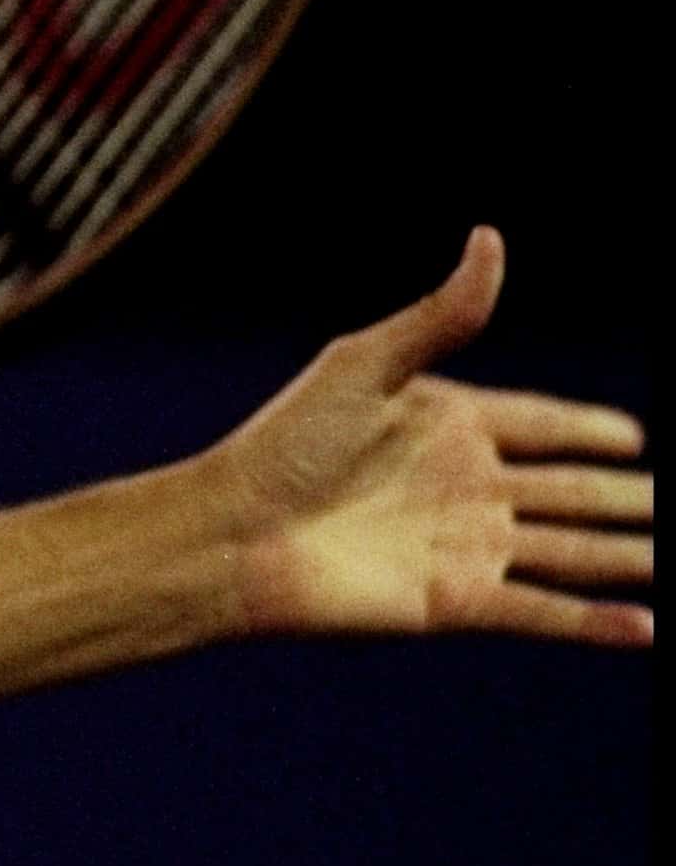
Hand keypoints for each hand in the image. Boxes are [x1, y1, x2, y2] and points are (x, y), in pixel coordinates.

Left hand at [205, 228, 651, 645]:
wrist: (232, 535)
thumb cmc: (282, 445)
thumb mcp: (362, 366)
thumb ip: (439, 316)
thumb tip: (490, 237)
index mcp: (449, 424)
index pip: (545, 424)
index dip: (591, 430)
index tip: (634, 438)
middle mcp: (468, 486)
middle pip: (575, 492)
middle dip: (633, 498)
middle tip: (671, 502)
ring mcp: (466, 545)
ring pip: (573, 551)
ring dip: (630, 557)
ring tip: (670, 558)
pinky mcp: (455, 599)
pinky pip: (540, 611)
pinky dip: (593, 621)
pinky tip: (645, 628)